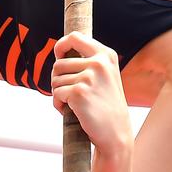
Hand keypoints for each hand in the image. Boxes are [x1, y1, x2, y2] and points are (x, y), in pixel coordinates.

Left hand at [51, 31, 132, 154]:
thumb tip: (60, 53)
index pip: (75, 37)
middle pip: (58, 64)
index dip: (61, 45)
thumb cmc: (106, 106)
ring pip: (55, 80)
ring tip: (75, 104)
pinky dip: (59, 104)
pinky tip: (73, 112)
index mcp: (106, 55)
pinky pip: (56, 94)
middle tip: (71, 94)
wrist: (116, 135)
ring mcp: (89, 77)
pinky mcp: (78, 92)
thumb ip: (88, 62)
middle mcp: (98, 63)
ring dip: (59, 94)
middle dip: (58, 80)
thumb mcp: (105, 76)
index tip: (58, 54)